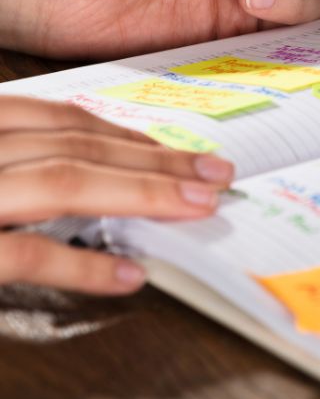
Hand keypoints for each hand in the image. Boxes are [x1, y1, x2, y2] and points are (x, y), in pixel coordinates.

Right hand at [0, 96, 231, 293]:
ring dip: (144, 194)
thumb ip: (23, 163)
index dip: (130, 137)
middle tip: (217, 174)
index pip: (66, 123)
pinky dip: (84, 265)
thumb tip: (100, 173)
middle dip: (158, 162)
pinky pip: (28, 255)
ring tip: (200, 206)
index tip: (180, 152)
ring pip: (67, 184)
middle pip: (80, 148)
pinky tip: (132, 275)